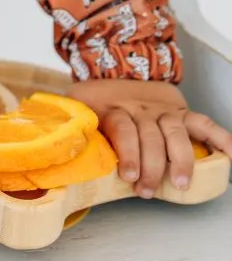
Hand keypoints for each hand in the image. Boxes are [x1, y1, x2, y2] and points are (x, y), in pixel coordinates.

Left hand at [67, 78, 231, 197]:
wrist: (116, 68)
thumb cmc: (94, 103)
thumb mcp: (75, 111)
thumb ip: (68, 131)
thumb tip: (47, 159)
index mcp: (113, 109)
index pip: (123, 129)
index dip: (129, 153)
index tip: (128, 177)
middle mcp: (140, 108)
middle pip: (150, 136)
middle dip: (152, 167)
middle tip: (148, 191)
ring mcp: (162, 110)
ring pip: (176, 132)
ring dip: (180, 159)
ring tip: (180, 184)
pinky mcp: (180, 111)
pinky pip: (202, 121)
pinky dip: (218, 137)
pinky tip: (230, 154)